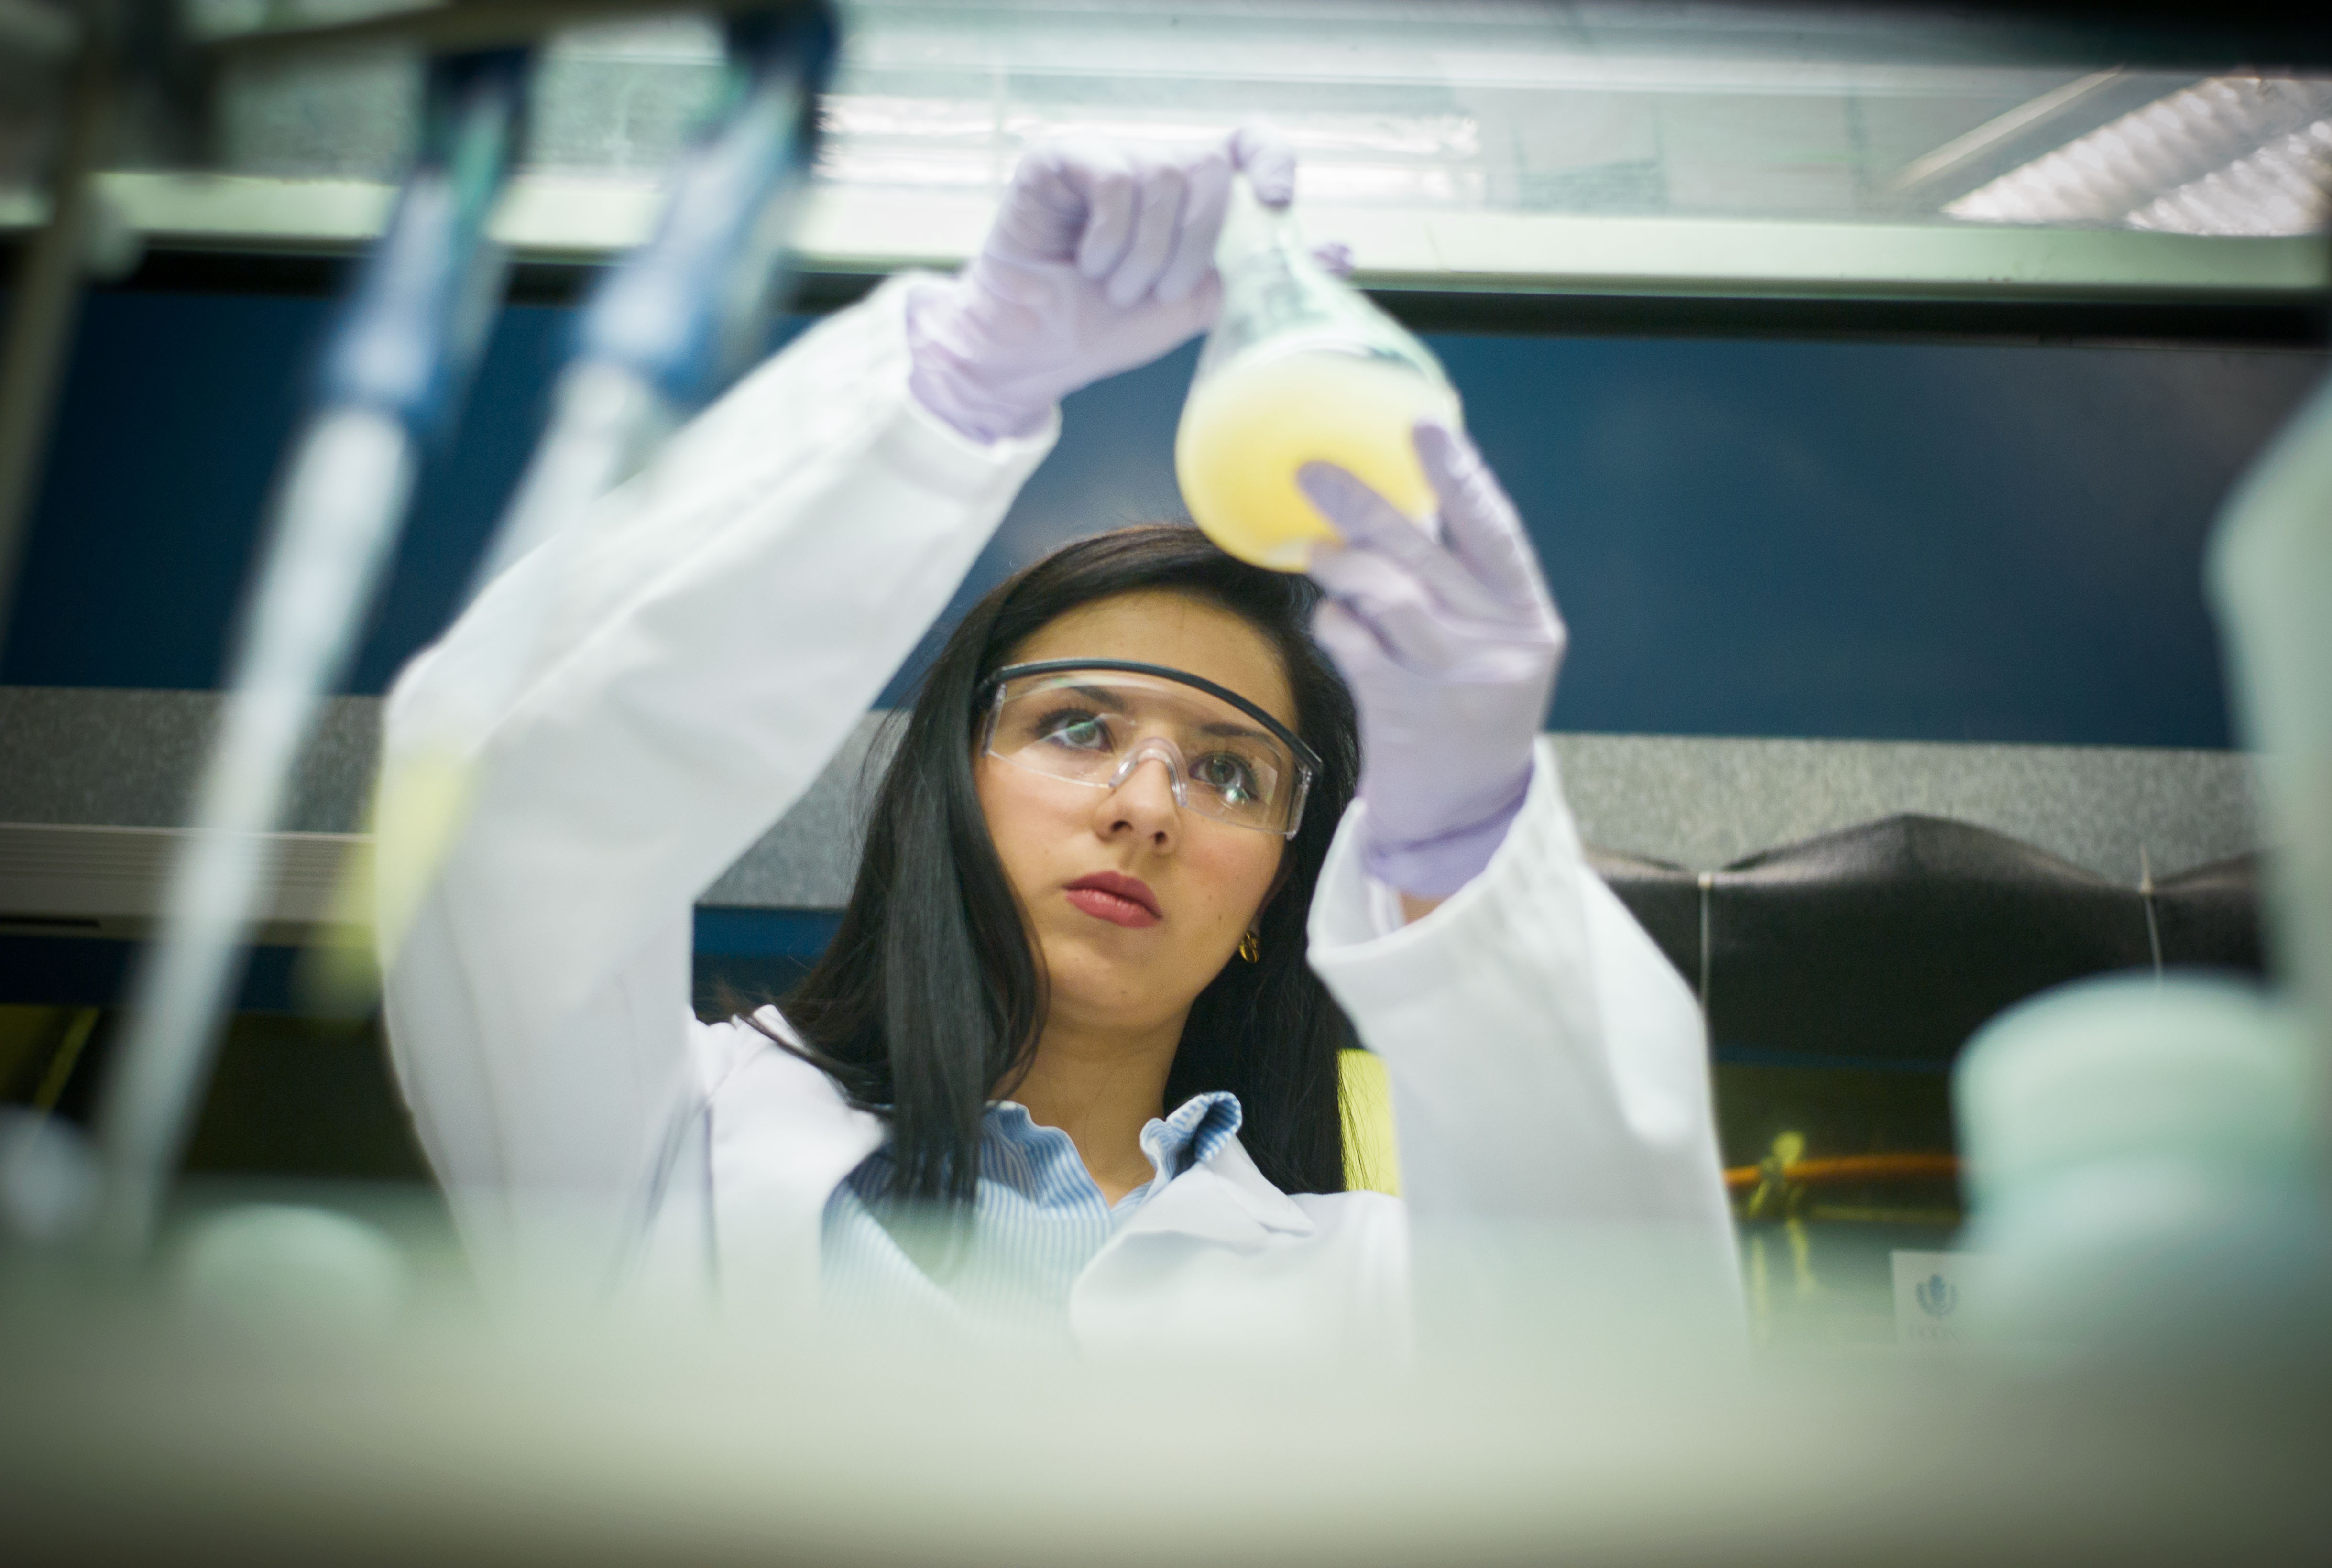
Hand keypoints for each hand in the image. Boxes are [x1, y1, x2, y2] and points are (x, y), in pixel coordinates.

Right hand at [907, 126, 1296, 442]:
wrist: (1036, 353)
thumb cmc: (1108, 326)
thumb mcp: (1199, 303)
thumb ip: (1261, 274)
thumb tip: (1340, 254)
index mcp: (1189, 192)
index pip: (1248, 141)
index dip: (1273, 159)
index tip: (1279, 204)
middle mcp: (1150, 161)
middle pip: (1210, 168)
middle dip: (1192, 246)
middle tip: (1154, 291)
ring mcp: (1104, 154)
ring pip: (1163, 177)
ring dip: (1144, 255)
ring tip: (1114, 286)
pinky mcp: (1058, 156)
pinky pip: (1115, 180)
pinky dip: (1109, 238)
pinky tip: (1085, 263)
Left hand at [1300, 425, 1565, 899]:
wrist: (1466, 814)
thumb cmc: (1468, 714)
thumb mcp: (1490, 649)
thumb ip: (1460, 587)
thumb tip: (1401, 504)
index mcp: (1529, 619)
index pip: (1496, 532)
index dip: (1460, 476)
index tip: (1425, 426)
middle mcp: (1502, 645)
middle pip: (1427, 556)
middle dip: (1365, 506)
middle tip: (1312, 471)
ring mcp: (1456, 680)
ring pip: (1389, 595)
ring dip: (1341, 564)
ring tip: (1313, 548)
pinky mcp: (1408, 712)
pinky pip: (1357, 646)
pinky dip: (1336, 622)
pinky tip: (1329, 617)